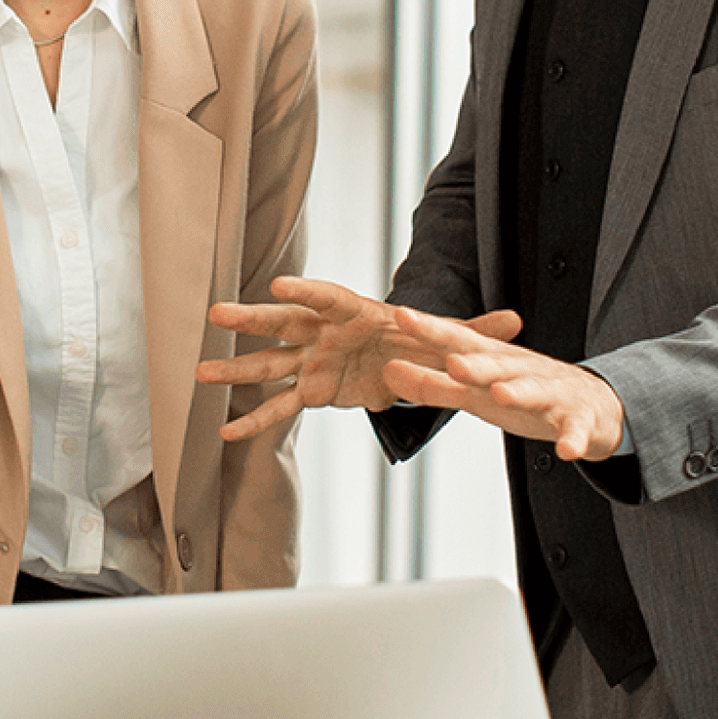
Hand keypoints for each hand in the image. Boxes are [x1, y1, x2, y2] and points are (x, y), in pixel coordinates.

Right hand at [201, 277, 527, 443]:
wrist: (405, 361)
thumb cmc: (420, 341)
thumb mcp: (449, 341)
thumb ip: (475, 333)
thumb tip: (517, 320)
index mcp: (357, 313)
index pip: (329, 298)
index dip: (307, 292)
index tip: (280, 284)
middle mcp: (326, 332)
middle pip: (285, 323)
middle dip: (252, 319)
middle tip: (218, 313)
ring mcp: (313, 360)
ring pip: (270, 364)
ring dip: (236, 369)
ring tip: (201, 372)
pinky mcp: (312, 390)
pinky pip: (280, 407)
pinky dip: (256, 422)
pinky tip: (228, 434)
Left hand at [373, 315, 626, 461]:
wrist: (595, 406)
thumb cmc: (522, 394)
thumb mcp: (475, 392)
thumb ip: (433, 385)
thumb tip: (387, 372)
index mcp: (495, 360)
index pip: (458, 341)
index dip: (430, 330)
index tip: (400, 315)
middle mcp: (523, 370)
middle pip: (497, 363)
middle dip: (475, 363)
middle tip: (451, 361)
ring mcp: (554, 393)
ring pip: (536, 390)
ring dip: (520, 391)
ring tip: (502, 394)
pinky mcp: (580, 419)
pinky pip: (576, 430)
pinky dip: (573, 439)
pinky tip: (567, 452)